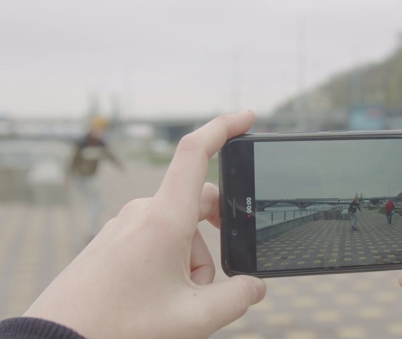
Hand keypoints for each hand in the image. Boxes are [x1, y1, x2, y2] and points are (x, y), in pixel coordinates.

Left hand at [24, 111, 265, 338]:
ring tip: (173, 303)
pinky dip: (168, 261)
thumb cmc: (123, 327)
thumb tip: (256, 286)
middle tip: (204, 287)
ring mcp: (124, 224)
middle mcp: (143, 212)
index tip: (248, 117)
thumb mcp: (194, 319)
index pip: (196, 153)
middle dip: (214, 241)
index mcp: (165, 218)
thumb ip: (237, 298)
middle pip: (198, 205)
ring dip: (189, 260)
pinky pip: (155, 238)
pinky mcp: (112, 239)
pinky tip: (156, 297)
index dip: (224, 127)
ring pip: (178, 228)